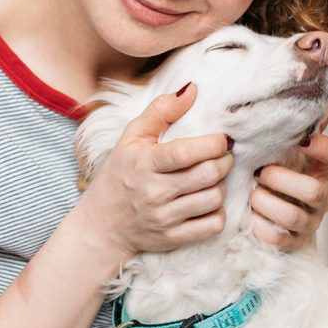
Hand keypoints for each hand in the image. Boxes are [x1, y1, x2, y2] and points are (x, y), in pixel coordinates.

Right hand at [81, 82, 233, 260]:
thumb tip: (192, 89)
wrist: (102, 224)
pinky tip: (209, 203)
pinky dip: (218, 213)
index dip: (213, 144)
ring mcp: (164, 218)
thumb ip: (161, 111)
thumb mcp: (132, 138)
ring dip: (222, 186)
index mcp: (144, 163)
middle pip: (207, 175)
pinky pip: (212, 226)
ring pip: (213, 200)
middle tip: (224, 156)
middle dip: (224, 162)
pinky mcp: (172, 238)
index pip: (186, 153)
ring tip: (214, 178)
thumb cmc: (121, 174)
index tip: (222, 139)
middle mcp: (154, 192)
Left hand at [246, 132, 327, 250]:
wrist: (277, 216)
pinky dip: (260, 227)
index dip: (322, 147)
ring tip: (252, 194)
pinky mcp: (295, 241)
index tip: (300, 140)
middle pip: (312, 190)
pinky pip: (279, 238)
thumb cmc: (280, 174)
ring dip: (266, 203)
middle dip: (281, 180)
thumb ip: (291, 127)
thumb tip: (297, 86)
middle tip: (260, 172)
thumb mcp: (287, 150)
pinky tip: (251, 217)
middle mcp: (324, 195)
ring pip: (292, 215)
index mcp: (325, 169)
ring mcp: (311, 220)